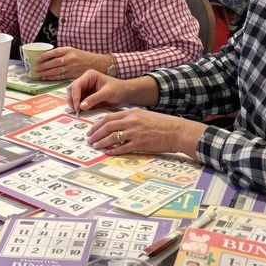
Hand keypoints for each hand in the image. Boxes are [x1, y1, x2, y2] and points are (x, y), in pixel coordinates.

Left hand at [33, 47, 107, 80]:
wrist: (96, 63)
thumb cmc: (82, 56)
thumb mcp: (72, 50)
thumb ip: (61, 53)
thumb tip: (46, 57)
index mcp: (69, 50)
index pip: (55, 52)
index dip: (45, 56)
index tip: (37, 59)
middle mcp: (71, 58)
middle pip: (54, 63)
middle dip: (43, 66)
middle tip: (35, 68)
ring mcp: (72, 67)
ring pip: (56, 71)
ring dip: (46, 73)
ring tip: (38, 74)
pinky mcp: (73, 75)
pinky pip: (60, 77)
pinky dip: (52, 78)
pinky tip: (45, 78)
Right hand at [68, 70, 145, 111]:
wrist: (126, 94)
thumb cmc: (119, 89)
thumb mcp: (107, 93)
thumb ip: (94, 99)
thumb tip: (81, 106)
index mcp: (89, 76)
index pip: (77, 85)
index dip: (75, 96)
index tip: (77, 107)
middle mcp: (85, 81)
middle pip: (72, 90)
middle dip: (72, 100)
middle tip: (75, 110)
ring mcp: (85, 89)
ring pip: (73, 96)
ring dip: (74, 104)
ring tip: (77, 112)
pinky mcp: (87, 97)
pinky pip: (79, 102)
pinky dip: (78, 107)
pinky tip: (80, 113)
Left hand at [86, 108, 205, 156]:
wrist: (177, 131)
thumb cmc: (161, 124)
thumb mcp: (144, 115)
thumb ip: (129, 118)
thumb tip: (115, 124)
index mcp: (131, 113)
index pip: (108, 118)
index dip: (96, 125)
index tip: (91, 130)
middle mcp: (131, 122)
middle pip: (107, 127)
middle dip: (95, 134)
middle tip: (89, 139)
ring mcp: (135, 133)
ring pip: (112, 137)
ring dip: (101, 142)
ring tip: (95, 146)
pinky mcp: (140, 144)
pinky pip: (123, 148)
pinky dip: (114, 150)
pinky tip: (108, 152)